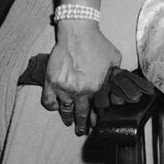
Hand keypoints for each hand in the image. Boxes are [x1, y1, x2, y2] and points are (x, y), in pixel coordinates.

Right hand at [41, 20, 120, 135]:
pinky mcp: (51, 82)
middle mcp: (79, 91)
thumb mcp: (114, 58)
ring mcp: (63, 88)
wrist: (78, 32)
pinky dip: (51, 106)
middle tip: (82, 131)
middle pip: (80, 113)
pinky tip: (56, 107)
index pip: (96, 108)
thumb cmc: (97, 43)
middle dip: (82, 124)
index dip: (96, 117)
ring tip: (69, 123)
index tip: (96, 124)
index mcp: (95, 87)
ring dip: (67, 118)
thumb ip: (115, 73)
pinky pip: (48, 101)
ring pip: (64, 109)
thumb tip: (116, 82)